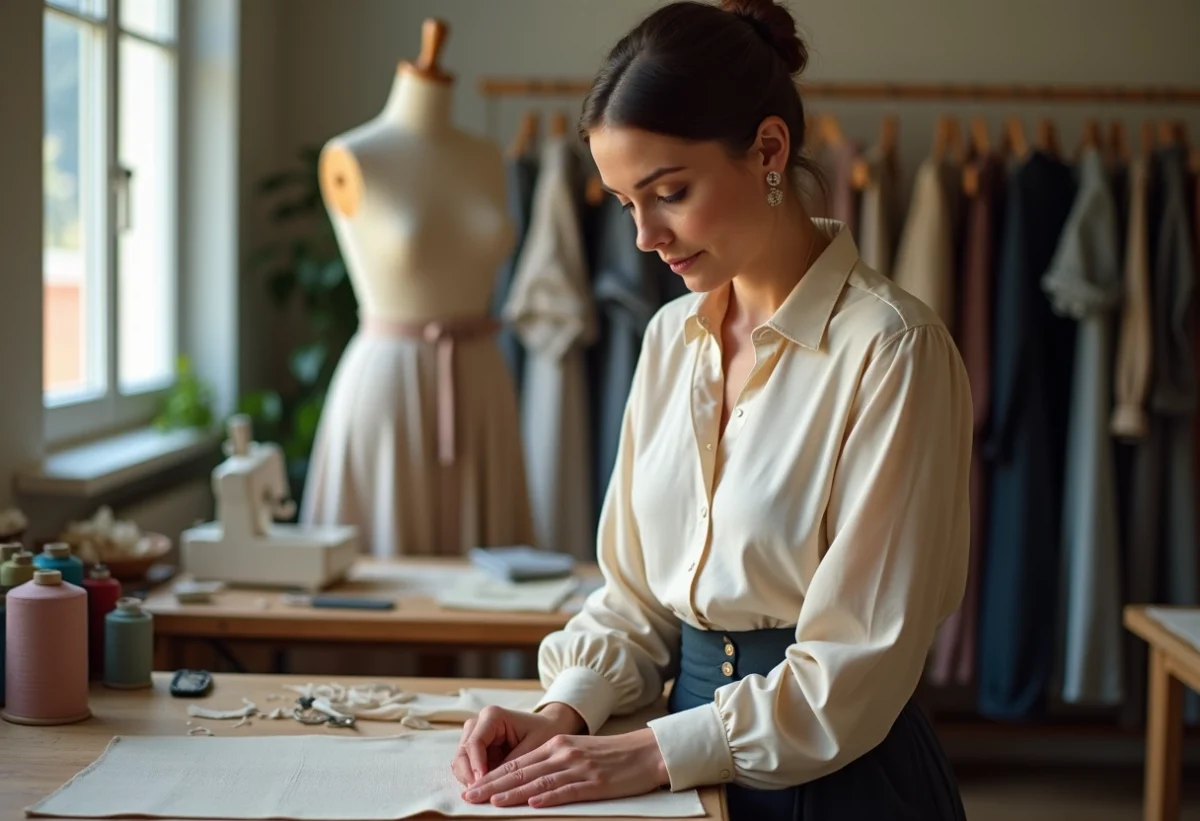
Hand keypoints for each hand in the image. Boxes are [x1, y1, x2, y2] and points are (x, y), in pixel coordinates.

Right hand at [450, 703, 583, 786]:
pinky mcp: (476, 750)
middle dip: (468, 773)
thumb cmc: (544, 732)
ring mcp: (475, 736)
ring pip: (460, 760)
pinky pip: (466, 766)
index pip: (475, 742)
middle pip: (463, 751)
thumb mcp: (533, 747)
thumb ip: (512, 764)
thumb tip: (495, 784)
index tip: (482, 783)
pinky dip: (471, 778)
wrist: (548, 727)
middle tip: (478, 793)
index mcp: (492, 716)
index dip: (476, 764)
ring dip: (467, 778)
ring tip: (481, 794)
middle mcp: (479, 723)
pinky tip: (483, 789)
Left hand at [461, 728, 669, 808]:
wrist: (646, 752)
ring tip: (492, 802)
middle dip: (494, 785)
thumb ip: (553, 762)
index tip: (474, 786)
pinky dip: (548, 797)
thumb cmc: (612, 755)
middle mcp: (564, 753)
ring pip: (539, 781)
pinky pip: (567, 790)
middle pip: (522, 771)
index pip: (518, 762)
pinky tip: (533, 803)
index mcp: (557, 745)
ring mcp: (579, 768)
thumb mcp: (578, 751)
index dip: (494, 775)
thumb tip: (525, 781)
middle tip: (471, 796)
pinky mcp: (595, 783)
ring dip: (513, 793)